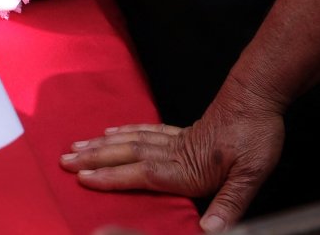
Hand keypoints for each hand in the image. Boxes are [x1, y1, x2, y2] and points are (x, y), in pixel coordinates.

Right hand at [61, 78, 284, 231]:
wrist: (255, 99)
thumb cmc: (255, 136)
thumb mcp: (251, 175)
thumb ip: (229, 204)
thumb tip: (210, 230)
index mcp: (187, 168)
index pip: (141, 174)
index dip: (111, 177)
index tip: (82, 178)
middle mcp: (173, 152)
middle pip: (126, 155)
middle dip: (93, 159)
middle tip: (64, 160)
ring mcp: (174, 139)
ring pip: (130, 141)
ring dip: (101, 145)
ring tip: (76, 145)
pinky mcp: (181, 130)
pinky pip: (145, 130)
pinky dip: (124, 131)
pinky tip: (110, 131)